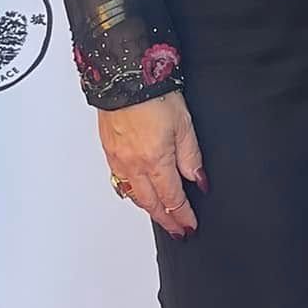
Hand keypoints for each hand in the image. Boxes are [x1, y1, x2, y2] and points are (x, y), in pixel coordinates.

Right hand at [99, 89, 204, 238]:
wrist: (125, 75)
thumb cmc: (155, 94)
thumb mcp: (184, 125)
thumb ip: (191, 157)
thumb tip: (198, 180)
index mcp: (155, 161)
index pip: (172, 199)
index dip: (182, 215)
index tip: (190, 226)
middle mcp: (133, 165)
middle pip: (151, 203)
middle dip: (166, 220)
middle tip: (177, 231)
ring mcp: (118, 159)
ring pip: (134, 195)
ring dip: (148, 208)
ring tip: (160, 215)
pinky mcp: (109, 149)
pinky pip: (119, 180)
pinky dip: (130, 192)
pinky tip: (135, 193)